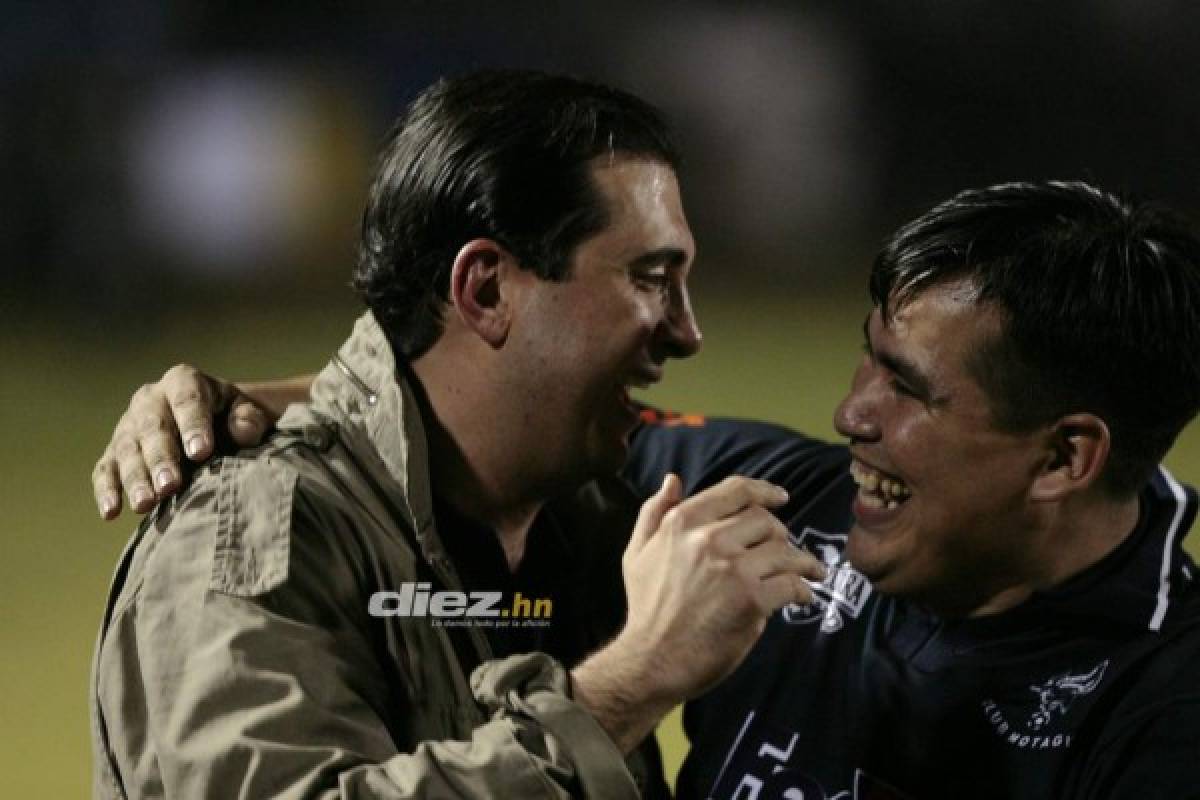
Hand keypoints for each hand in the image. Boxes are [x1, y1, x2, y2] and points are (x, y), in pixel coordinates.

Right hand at [92, 364, 272, 518]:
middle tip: (170, 486)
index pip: (188, 401)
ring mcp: (128, 425)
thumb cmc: (230, 416)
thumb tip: (244, 433)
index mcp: (183, 381)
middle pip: (152, 428)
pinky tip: (111, 512)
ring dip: (135, 479)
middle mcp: (150, 399)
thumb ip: (248, 419)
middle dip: (161, 459)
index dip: (193, 426)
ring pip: (126, 451)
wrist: (210, 419)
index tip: (202, 453)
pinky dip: (106, 490)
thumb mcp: (245, 410)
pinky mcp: (114, 451)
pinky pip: (105, 469)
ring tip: (145, 504)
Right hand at [572, 474, 823, 751]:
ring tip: (810, 573)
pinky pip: (791, 584)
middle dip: (780, 535)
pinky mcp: (751, 600)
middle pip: (765, 521)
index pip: (735, 492)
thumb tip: (673, 480)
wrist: (651, 660)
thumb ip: (654, 512)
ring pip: (784, 551)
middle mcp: (708, 539)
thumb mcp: (638, 553)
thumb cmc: (646, 608)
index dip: (764, 491)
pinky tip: (802, 597)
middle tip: (786, 551)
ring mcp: (732, 569)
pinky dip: (802, 590)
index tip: (781, 498)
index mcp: (682, 522)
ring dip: (802, 563)